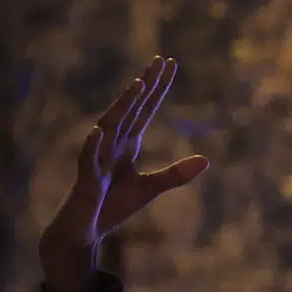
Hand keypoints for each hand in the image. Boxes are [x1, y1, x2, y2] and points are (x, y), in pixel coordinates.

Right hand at [38, 58, 210, 291]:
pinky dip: (93, 145)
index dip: (157, 88)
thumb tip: (206, 160)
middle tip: (160, 61)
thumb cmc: (113, 206)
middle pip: (131, 110)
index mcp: (127, 144)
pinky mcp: (86, 180)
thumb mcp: (150, 188)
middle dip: (145, 86)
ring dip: (123, 105)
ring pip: (110, 126)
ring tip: (138, 84)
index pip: (145, 110)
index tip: (169, 63)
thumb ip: (176, 174)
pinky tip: (97, 131)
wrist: (84, 230)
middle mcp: (111, 144)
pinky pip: (88, 159)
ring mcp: (98, 159)